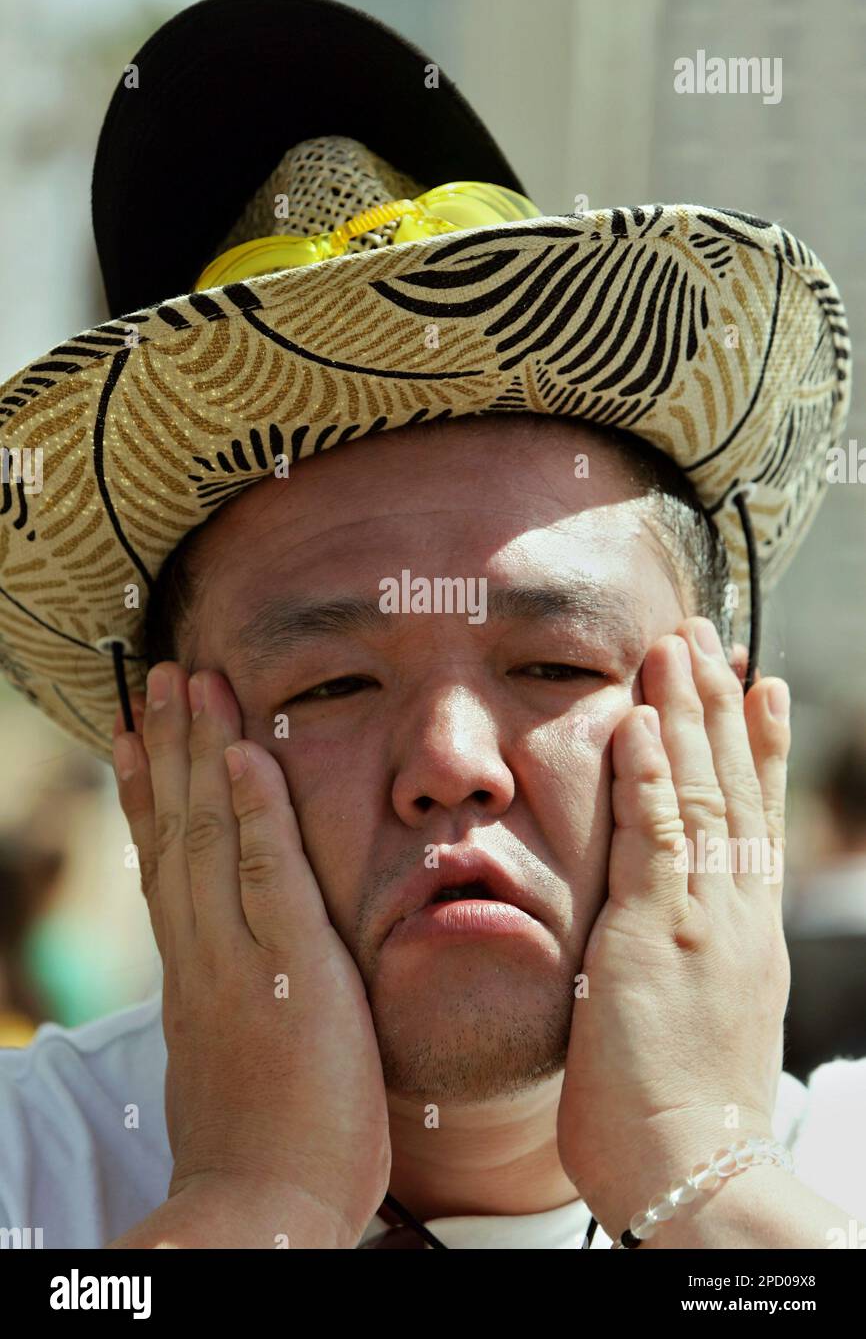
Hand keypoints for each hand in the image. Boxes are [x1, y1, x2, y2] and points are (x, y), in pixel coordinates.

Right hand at [111, 664, 389, 1246]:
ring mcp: (239, 960)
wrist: (260, 1217)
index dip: (152, 797)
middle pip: (176, 830)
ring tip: (189, 684)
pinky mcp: (291, 973)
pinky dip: (254, 812)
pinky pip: (265, 876)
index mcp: (195, 976)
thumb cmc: (267, 1153)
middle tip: (160, 677)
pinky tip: (246, 757)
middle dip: (170, 747)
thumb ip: (233, 1010)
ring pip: (207, 834)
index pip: (166, 865)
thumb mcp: (234, 1066)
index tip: (141, 740)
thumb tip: (235, 987)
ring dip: (201, 752)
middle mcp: (203, 955)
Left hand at [557, 617, 789, 1235]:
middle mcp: (736, 913)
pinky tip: (639, 722)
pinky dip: (650, 773)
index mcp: (745, 933)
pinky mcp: (657, 932)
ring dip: (686, 715)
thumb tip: (672, 938)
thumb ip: (692, 962)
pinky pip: (657, 834)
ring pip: (703, 793)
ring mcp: (702, 917)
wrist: (693, 1171)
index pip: (755, 820)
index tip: (759, 690)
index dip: (758, 750)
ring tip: (678, 649)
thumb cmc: (683, 1114)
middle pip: (736, 788)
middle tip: (710, 639)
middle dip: (721, 707)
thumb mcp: (702, 1020)